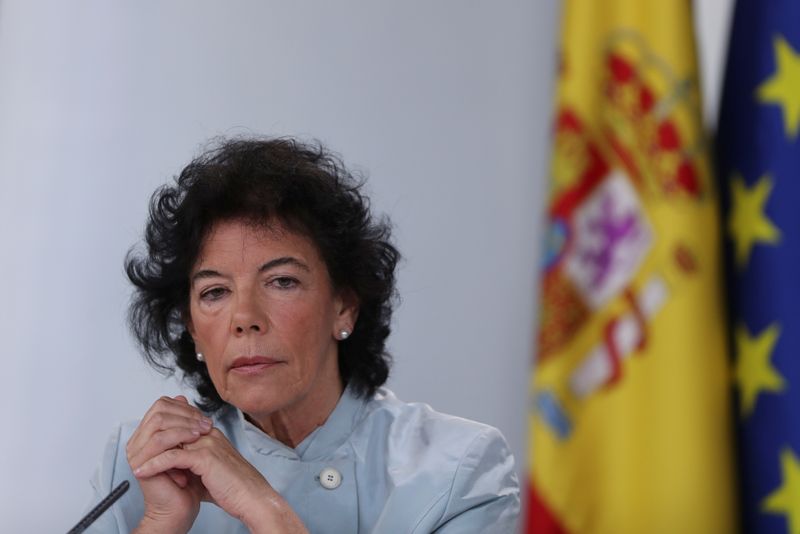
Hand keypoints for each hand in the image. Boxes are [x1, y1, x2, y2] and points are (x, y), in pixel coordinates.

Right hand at [126, 395, 213, 532]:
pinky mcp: (140, 463)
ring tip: (202, 432)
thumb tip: (182, 397)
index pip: (161, 406)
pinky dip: (179, 436)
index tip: (203, 418)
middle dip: (186, 414)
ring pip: (158, 422)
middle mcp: (138, 441)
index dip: (184, 408)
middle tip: (205, 424)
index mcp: (147, 435)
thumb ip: (182, 421)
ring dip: (184, 424)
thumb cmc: (187, 479)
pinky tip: (194, 439)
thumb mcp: (187, 443)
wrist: (181, 506)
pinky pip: (159, 440)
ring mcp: (136, 452)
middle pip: (159, 410)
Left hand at [133, 412, 307, 532]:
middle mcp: (209, 434)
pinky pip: (172, 457)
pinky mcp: (205, 458)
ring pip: (169, 437)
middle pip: (173, 423)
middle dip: (151, 435)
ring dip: (149, 449)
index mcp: (211, 434)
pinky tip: (142, 472)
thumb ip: (194, 462)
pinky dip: (154, 464)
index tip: (145, 439)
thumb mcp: (211, 470)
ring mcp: (207, 443)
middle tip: (135, 448)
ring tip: (133, 461)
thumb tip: (178, 464)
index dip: (162, 428)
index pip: (181, 419)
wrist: (252, 497)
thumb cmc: (234, 487)